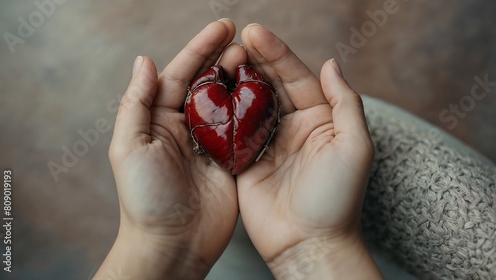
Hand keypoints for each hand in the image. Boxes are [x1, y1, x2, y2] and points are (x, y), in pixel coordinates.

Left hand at [95, 19, 246, 279]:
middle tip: (245, 38)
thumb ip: (136, 104)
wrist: (172, 243)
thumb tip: (144, 61)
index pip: (180, 74)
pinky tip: (267, 92)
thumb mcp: (129, 147)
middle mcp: (187, 127)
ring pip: (228, 102)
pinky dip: (255, 110)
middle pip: (207, 83)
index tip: (222, 28)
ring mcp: (212, 143)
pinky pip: (245, 130)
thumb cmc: (145, 199)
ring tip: (256, 57)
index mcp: (160, 120)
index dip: (200, 49)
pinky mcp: (232, 161)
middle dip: (224, 58)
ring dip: (241, 79)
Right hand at [237, 24, 381, 278]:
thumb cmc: (337, 197)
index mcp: (320, 119)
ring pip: (250, 103)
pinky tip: (211, 90)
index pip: (297, 77)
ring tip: (223, 57)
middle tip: (235, 38)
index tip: (255, 33)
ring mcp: (266, 143)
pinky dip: (222, 110)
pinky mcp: (245, 161)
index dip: (278, 54)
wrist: (308, 242)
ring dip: (237, 80)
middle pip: (271, 85)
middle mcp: (292, 127)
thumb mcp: (355, 146)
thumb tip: (330, 62)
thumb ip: (345, 102)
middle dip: (255, 60)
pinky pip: (232, 130)